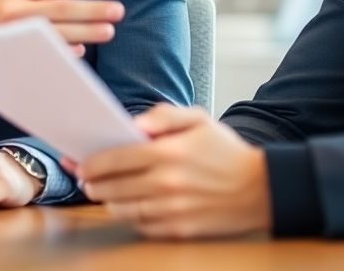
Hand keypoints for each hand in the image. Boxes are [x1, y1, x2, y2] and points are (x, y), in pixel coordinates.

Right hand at [0, 0, 122, 101]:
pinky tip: (81, 50)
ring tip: (109, 31)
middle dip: (92, 9)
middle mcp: (13, 10)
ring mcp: (13, 35)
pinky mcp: (13, 56)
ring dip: (85, 32)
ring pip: (57, 33)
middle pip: (60, 8)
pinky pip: (44, 55)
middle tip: (118, 10)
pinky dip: (63, 53)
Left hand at [74, 104, 271, 238]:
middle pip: (113, 187)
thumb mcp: (200, 120)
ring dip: (109, 202)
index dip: (91, 163)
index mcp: (169, 152)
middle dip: (94, 184)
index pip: (115, 159)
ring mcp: (172, 209)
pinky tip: (132, 207)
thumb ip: (164, 115)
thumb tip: (134, 123)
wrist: (261, 188)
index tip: (82, 164)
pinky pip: (142, 226)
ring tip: (106, 193)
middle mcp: (167, 182)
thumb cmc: (226, 152)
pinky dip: (132, 217)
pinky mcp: (179, 229)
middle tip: (88, 181)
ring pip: (123, 209)